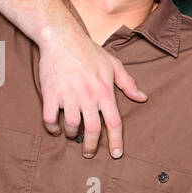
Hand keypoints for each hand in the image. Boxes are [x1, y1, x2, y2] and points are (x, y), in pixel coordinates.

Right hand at [38, 22, 145, 158]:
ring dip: (71, 135)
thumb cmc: (89, 51)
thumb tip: (142, 98)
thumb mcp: (113, 65)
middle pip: (92, 130)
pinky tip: (55, 129)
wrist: (62, 38)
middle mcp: (87, 96)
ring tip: (72, 135)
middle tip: (89, 154)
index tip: (116, 154)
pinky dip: (52, 128)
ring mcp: (68, 95)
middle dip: (91, 146)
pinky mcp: (50, 93)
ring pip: (71, 126)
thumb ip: (128, 84)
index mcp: (105, 92)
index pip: (114, 122)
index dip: (116, 141)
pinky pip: (49, 118)